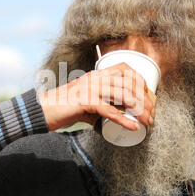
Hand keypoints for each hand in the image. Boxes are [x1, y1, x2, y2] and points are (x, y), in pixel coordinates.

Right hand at [38, 62, 155, 131]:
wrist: (42, 110)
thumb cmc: (64, 107)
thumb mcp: (86, 100)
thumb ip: (100, 104)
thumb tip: (116, 117)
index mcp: (96, 75)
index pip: (124, 68)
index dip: (140, 80)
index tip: (148, 95)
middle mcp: (95, 78)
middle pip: (129, 83)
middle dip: (145, 99)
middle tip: (151, 114)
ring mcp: (90, 89)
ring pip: (123, 95)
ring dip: (139, 110)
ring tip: (147, 122)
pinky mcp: (85, 102)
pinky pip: (109, 111)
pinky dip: (124, 120)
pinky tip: (133, 127)